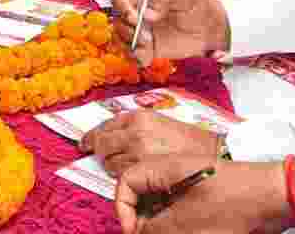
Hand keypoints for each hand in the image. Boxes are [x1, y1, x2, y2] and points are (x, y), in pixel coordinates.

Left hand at [79, 110, 218, 176]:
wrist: (210, 154)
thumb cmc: (187, 140)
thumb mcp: (159, 122)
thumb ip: (135, 126)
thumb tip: (113, 135)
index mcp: (139, 117)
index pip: (104, 126)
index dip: (91, 136)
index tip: (84, 143)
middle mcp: (135, 132)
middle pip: (101, 144)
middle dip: (98, 151)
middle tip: (100, 156)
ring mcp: (138, 152)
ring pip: (109, 163)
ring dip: (112, 166)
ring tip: (127, 167)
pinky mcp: (143, 169)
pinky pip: (121, 176)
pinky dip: (122, 177)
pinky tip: (134, 174)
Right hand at [113, 0, 228, 63]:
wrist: (209, 28)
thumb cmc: (198, 7)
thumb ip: (165, 0)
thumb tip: (147, 13)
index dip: (123, 9)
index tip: (135, 19)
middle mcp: (138, 13)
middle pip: (117, 20)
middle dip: (127, 30)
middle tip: (146, 37)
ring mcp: (141, 31)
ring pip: (120, 38)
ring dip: (130, 44)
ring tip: (149, 45)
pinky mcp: (147, 48)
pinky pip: (132, 55)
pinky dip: (137, 57)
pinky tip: (148, 57)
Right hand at [116, 157, 289, 233]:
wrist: (275, 198)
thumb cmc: (233, 203)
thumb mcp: (186, 222)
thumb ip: (154, 229)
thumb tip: (137, 233)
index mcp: (164, 167)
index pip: (126, 182)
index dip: (124, 209)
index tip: (135, 232)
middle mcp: (173, 170)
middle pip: (142, 194)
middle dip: (143, 220)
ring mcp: (189, 182)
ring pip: (160, 205)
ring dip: (163, 224)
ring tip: (179, 232)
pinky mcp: (202, 194)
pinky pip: (178, 208)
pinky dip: (178, 224)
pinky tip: (192, 230)